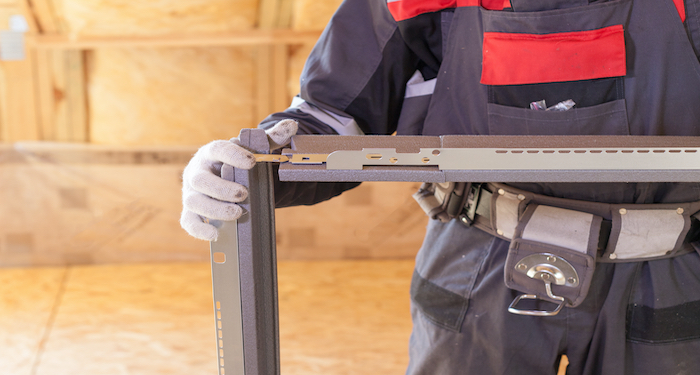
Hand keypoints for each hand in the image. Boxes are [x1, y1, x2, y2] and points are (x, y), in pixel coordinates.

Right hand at [180, 119, 297, 240]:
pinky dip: (199, 229)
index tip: (251, 162)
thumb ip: (271, 138)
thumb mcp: (253, 150)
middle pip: (200, 180)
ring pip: (194, 202)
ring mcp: (191, 193)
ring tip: (238, 213)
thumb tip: (293, 125)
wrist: (222, 177)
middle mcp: (197, 172)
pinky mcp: (191, 211)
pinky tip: (216, 234)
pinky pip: (188, 221)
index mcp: (211, 153)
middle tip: (244, 194)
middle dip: (221, 188)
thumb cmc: (237, 163)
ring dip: (215, 209)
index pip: (217, 149)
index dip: (232, 155)